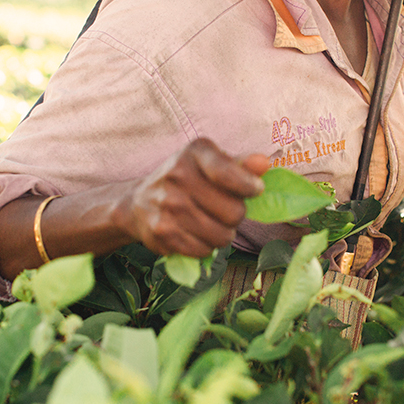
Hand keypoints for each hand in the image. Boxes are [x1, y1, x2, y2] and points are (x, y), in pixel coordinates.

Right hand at [119, 139, 268, 256]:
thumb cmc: (187, 181)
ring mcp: (167, 205)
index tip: (255, 190)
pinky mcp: (161, 232)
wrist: (139, 203)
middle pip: (234, 212)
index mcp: (195, 152)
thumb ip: (241, 165)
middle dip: (236, 216)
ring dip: (222, 235)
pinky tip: (195, 235)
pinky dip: (205, 248)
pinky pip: (203, 251)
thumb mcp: (211, 164)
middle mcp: (177, 175)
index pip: (228, 174)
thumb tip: (264, 164)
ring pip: (221, 236)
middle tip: (224, 212)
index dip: (249, 187)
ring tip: (211, 224)